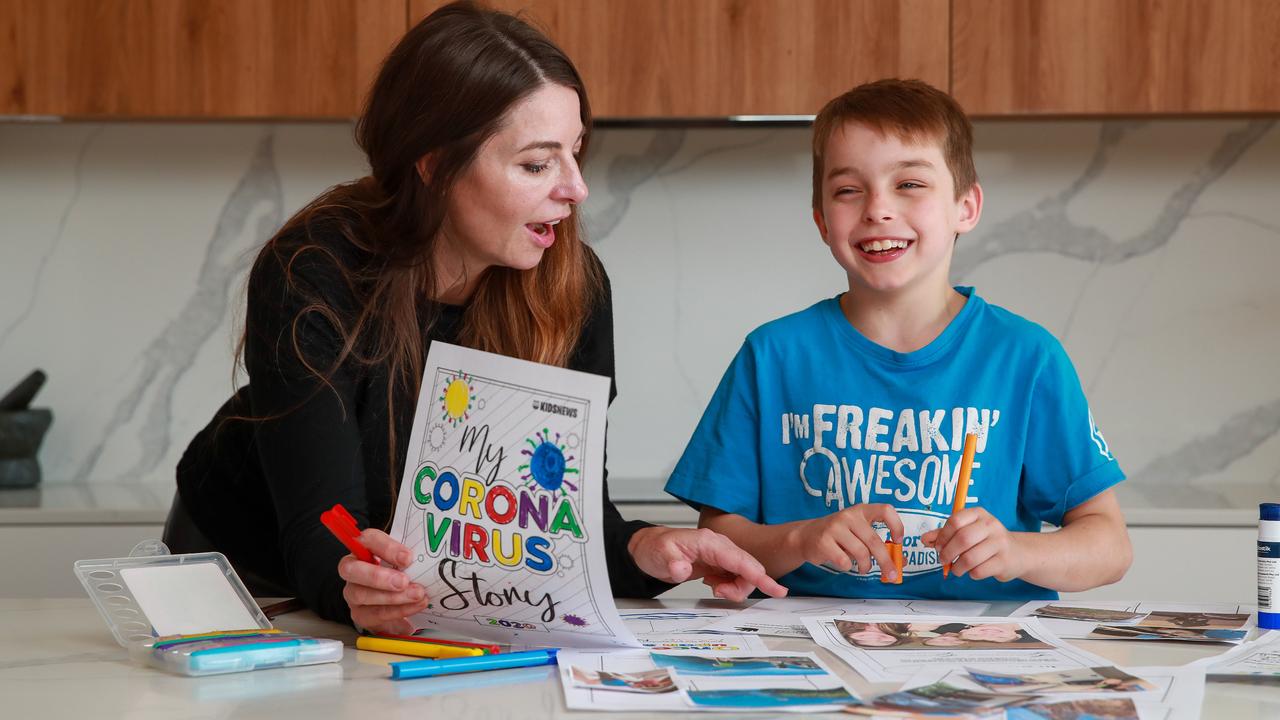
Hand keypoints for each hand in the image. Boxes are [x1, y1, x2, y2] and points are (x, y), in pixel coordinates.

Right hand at [337, 528, 429, 634]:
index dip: (386, 548)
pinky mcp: (360, 614)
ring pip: (362, 594)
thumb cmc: (401, 573)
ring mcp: (353, 593)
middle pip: (352, 570)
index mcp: (364, 548)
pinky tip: (413, 610)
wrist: (397, 602)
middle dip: (378, 576)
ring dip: (392, 597)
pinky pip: (374, 615)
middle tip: (404, 582)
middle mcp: (353, 570)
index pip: (368, 540)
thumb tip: (433, 556)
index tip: (408, 558)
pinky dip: (397, 612)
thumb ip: (409, 557)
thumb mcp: (405, 561)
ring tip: (417, 596)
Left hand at [627, 526, 787, 601]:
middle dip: (741, 586)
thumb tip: (682, 570)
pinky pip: (735, 577)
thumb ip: (672, 563)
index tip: (776, 589)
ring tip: (714, 589)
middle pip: (747, 569)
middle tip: (719, 592)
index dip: (759, 576)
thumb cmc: (655, 548)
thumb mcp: (660, 556)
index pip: (740, 560)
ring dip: (734, 588)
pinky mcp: (719, 562)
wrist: (650, 548)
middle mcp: (719, 546)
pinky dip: (729, 586)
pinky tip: (714, 585)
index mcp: (709, 542)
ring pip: (743, 575)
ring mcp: (720, 554)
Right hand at [789, 504, 903, 579]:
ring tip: (863, 568)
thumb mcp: (859, 534)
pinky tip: (843, 563)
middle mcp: (849, 515)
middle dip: (886, 561)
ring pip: (861, 553)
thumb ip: (879, 544)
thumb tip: (902, 560)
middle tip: (891, 574)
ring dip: (866, 566)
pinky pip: (844, 561)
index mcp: (861, 510)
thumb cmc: (839, 536)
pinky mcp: (824, 541)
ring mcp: (835, 527)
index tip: (898, 541)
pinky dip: (847, 567)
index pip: (885, 510)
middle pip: (874, 541)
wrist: (805, 536)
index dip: (896, 526)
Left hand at [922, 508, 1021, 580]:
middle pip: (962, 539)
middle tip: (943, 560)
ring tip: (956, 569)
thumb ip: (944, 534)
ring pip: (970, 558)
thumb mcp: (966, 531)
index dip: (942, 536)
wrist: (1017, 553)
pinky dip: (971, 574)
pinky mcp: (1004, 561)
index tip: (938, 546)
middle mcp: (991, 525)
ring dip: (957, 567)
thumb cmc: (985, 541)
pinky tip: (973, 571)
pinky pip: (979, 571)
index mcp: (978, 514)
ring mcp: (1000, 543)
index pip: (955, 521)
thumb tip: (924, 539)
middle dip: (947, 553)